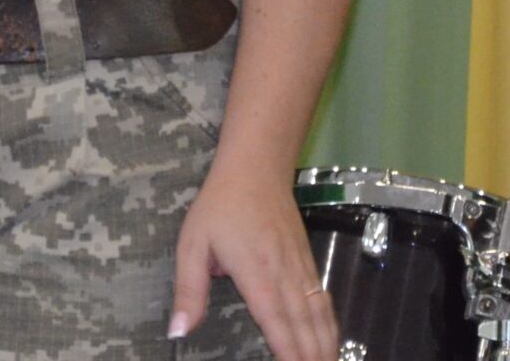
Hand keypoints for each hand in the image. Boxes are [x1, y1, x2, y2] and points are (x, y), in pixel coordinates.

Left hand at [170, 156, 335, 360]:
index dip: (286, 351)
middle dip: (311, 354)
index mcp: (255, 273)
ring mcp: (299, 266)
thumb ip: (188, 290)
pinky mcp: (307, 259)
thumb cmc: (220, 206)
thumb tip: (178, 331)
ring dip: (326, 343)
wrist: (256, 167)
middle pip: (303, 323)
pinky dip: (330, 322)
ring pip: (318, 313)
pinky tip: (332, 339)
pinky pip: (322, 298)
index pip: (274, 321)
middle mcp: (283, 274)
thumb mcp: (192, 244)